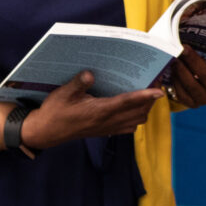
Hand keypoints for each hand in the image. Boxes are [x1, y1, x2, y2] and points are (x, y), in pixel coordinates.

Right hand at [22, 71, 162, 149]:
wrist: (47, 131)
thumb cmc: (55, 111)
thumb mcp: (63, 93)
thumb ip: (78, 83)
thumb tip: (91, 73)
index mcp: (99, 111)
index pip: (127, 103)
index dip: (144, 97)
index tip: (159, 91)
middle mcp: (107, 121)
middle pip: (138, 112)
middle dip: (149, 100)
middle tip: (154, 82)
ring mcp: (107, 128)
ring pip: (136, 121)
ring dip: (145, 109)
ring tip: (147, 93)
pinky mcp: (105, 131)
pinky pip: (128, 127)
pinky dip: (136, 117)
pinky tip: (133, 107)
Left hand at [163, 46, 205, 110]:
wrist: (202, 76)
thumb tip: (192, 35)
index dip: (203, 54)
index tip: (188, 46)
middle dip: (191, 62)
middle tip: (179, 51)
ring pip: (193, 86)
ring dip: (181, 72)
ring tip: (173, 60)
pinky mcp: (194, 104)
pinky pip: (183, 95)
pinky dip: (176, 83)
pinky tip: (171, 72)